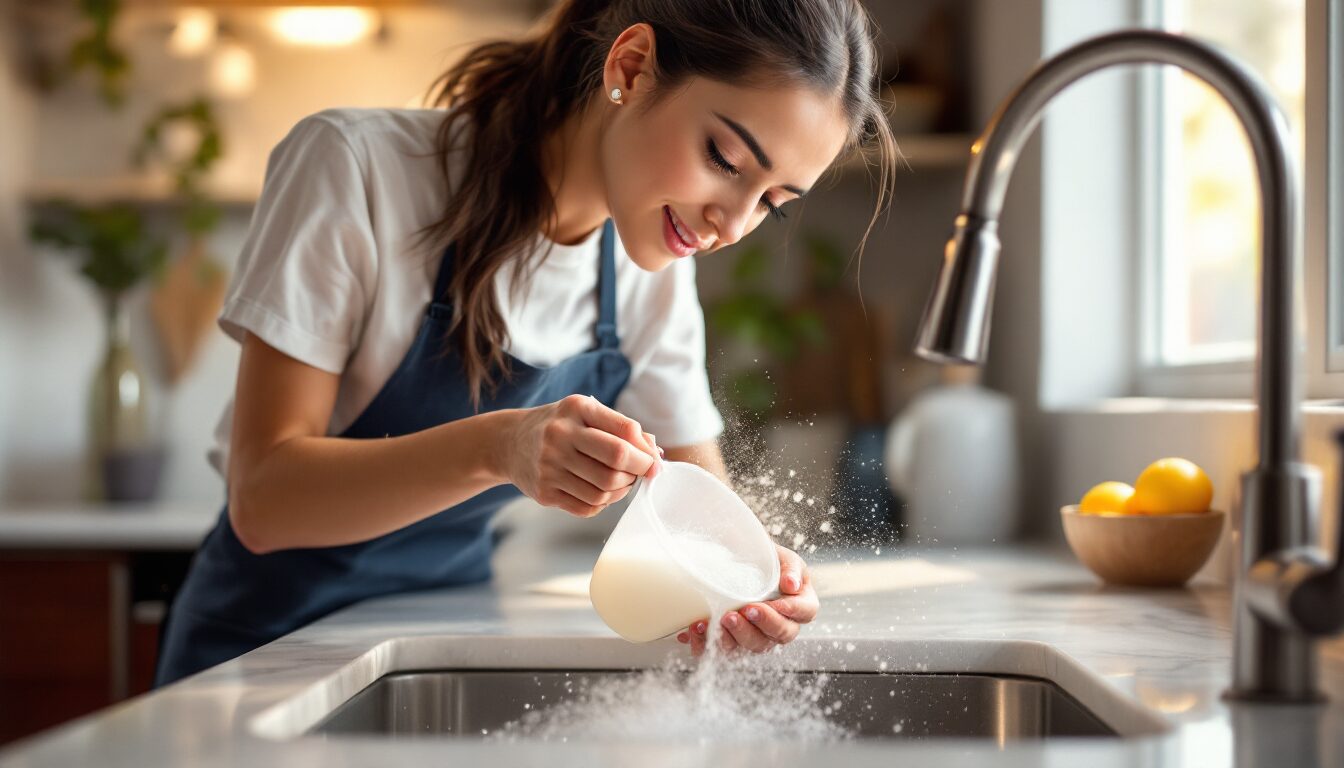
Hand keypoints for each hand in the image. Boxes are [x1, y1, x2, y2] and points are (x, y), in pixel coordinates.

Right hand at [500, 394, 661, 517]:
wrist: (509, 442)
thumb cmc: (560, 427)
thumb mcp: (586, 414)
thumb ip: (622, 429)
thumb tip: (656, 456)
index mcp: (577, 409)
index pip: (625, 431)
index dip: (646, 451)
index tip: (653, 462)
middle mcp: (560, 435)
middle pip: (617, 461)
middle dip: (638, 471)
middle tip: (639, 473)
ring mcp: (549, 466)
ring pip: (605, 489)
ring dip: (622, 490)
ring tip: (621, 482)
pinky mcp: (544, 492)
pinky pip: (588, 507)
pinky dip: (604, 503)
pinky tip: (602, 492)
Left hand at [677, 544, 817, 655]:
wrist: (732, 561)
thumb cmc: (762, 559)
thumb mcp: (781, 555)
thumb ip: (790, 566)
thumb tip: (791, 585)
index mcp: (799, 604)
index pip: (805, 612)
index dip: (792, 611)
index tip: (776, 603)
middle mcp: (780, 626)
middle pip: (779, 635)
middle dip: (761, 625)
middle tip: (744, 610)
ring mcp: (756, 637)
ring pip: (751, 647)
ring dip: (735, 636)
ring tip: (719, 619)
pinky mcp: (731, 643)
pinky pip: (720, 651)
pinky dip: (706, 643)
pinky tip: (697, 627)